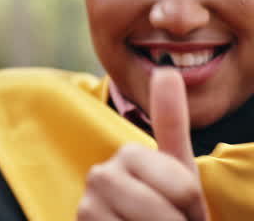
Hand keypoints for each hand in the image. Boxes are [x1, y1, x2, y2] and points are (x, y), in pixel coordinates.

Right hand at [77, 68, 208, 220]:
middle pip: (155, 206)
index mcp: (131, 155)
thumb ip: (171, 122)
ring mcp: (90, 201)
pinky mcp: (80, 220)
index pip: (182, 187)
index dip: (193, 207)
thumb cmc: (168, 210)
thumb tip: (166, 69)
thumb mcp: (180, 174)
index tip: (185, 209)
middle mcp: (102, 173)